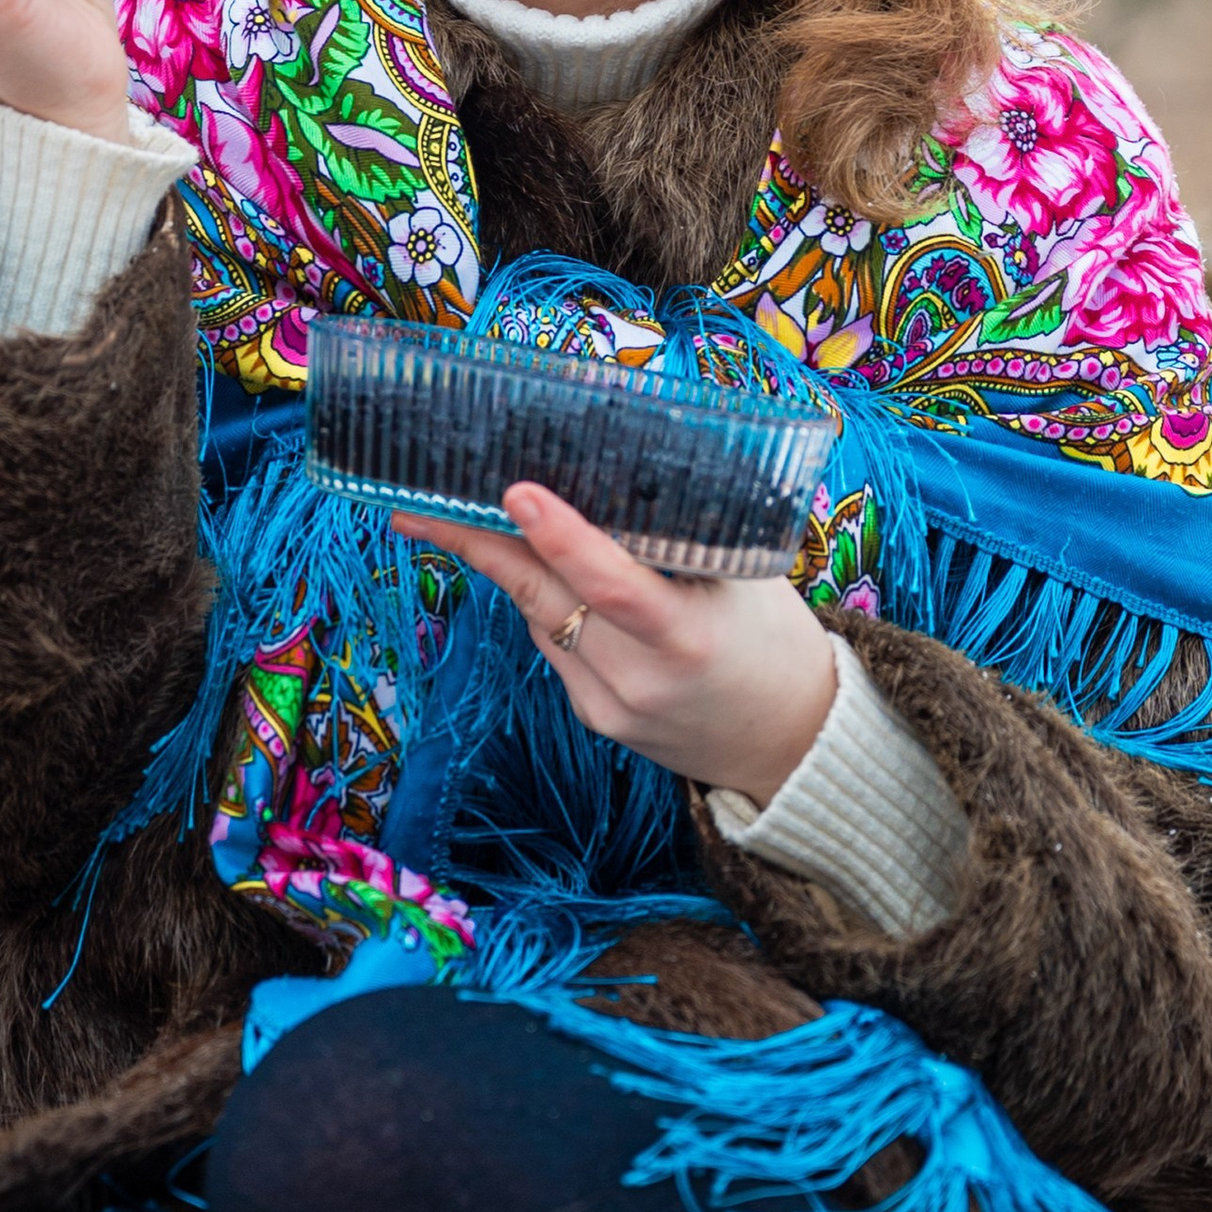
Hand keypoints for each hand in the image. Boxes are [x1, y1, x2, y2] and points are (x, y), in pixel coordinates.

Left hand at [391, 478, 836, 801]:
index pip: (612, 585)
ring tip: (484, 516)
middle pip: (543, 599)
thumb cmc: (774, 639)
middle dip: (476, 545)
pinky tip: (553, 575)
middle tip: (420, 501)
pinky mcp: (594, 718)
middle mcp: (639, 678)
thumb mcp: (747, 577)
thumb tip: (611, 469)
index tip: (515, 492)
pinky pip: (552, 645)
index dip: (560, 537)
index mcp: (689, 637)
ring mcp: (609, 705)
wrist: (791, 743)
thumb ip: (683, 535)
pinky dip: (547, 603)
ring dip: (515, 565)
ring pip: (538, 617)